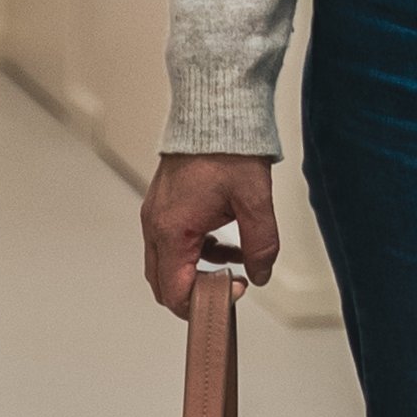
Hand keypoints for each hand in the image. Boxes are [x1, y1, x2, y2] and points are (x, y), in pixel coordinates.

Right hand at [142, 154, 280, 315]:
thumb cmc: (229, 150)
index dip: (202, 304)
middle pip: (163, 283)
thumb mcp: (255, 202)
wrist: (216, 113)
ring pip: (167, 262)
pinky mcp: (163, 205)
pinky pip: (172, 242)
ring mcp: (156, 214)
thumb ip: (260, 245)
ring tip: (237, 261)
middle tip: (230, 287)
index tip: (232, 292)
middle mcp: (156, 224)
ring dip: (199, 270)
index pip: (173, 291)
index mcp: (172, 229)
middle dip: (196, 292)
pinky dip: (196, 251)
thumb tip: (260, 275)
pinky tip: (226, 241)